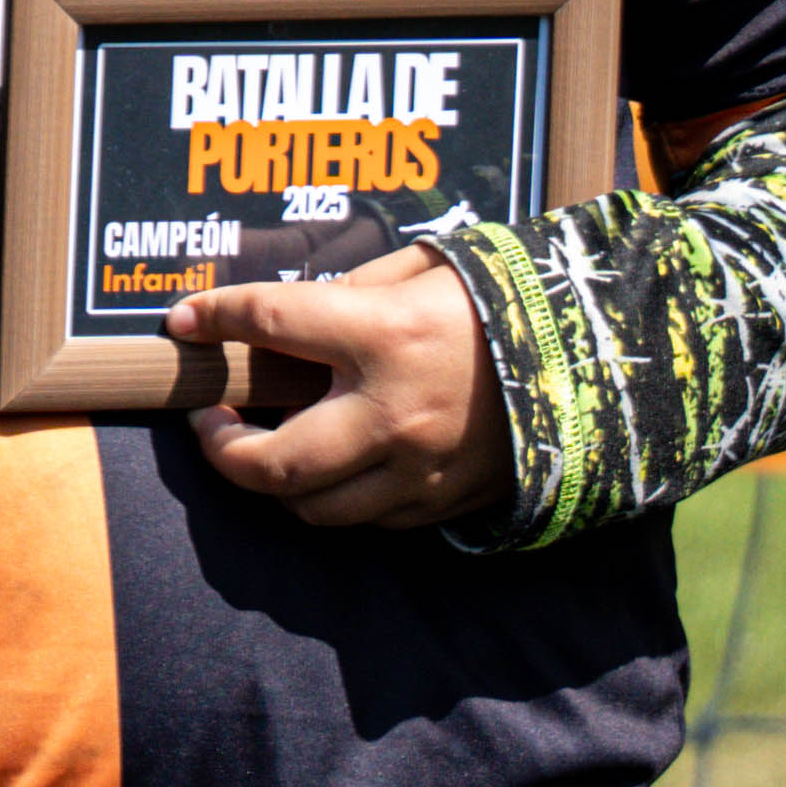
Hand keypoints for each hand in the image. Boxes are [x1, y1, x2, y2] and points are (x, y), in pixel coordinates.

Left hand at [175, 249, 505, 530]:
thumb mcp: (429, 268)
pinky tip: (332, 463)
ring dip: (275, 482)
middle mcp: (394, 413)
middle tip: (207, 421)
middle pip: (275, 463)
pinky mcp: (445, 502)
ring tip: (262, 445)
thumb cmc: (505, 300)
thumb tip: (285, 316)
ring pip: (314, 507)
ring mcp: (421, 469)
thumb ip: (354, 289)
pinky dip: (337, 496)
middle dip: (221, 450)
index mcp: (387, 334)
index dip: (217, 318)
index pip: (272, 323)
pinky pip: (368, 518)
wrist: (600, 358)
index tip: (185, 322)